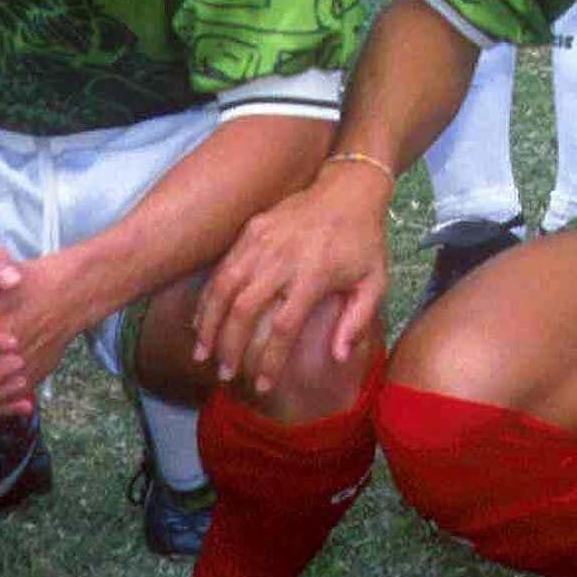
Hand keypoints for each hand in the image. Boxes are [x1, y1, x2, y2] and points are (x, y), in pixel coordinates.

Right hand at [193, 162, 391, 394]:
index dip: (269, 361)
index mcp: (314, 274)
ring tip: (202, 353)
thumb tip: (338, 357)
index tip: (262, 386)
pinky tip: (201, 320)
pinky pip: (222, 267)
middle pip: (244, 309)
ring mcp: (262, 240)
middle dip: (229, 347)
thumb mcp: (375, 281)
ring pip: (224, 287)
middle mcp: (283, 257)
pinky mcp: (250, 229)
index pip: (283, 327)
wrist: (347, 189)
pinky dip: (208, 297)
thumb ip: (357, 321)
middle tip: (224, 375)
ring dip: (209, 324)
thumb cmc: (363, 242)